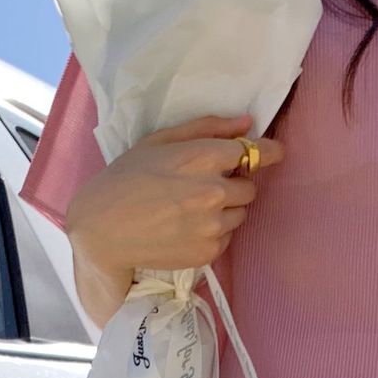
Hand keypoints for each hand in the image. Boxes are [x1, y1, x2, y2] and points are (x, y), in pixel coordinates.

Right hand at [64, 113, 284, 322]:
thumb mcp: (160, 141)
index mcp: (202, 158)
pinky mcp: (209, 253)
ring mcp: (213, 226)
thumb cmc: (126, 178)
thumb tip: (247, 125)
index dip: (265, 152)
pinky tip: (187, 227)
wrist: (104, 230)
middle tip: (209, 184)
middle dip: (236, 183)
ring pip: (241, 214)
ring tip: (193, 208)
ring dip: (227, 209)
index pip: (254, 153)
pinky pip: (227, 238)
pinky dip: (215, 232)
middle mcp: (214, 193)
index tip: (274, 152)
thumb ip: (207, 129)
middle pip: (250, 187)